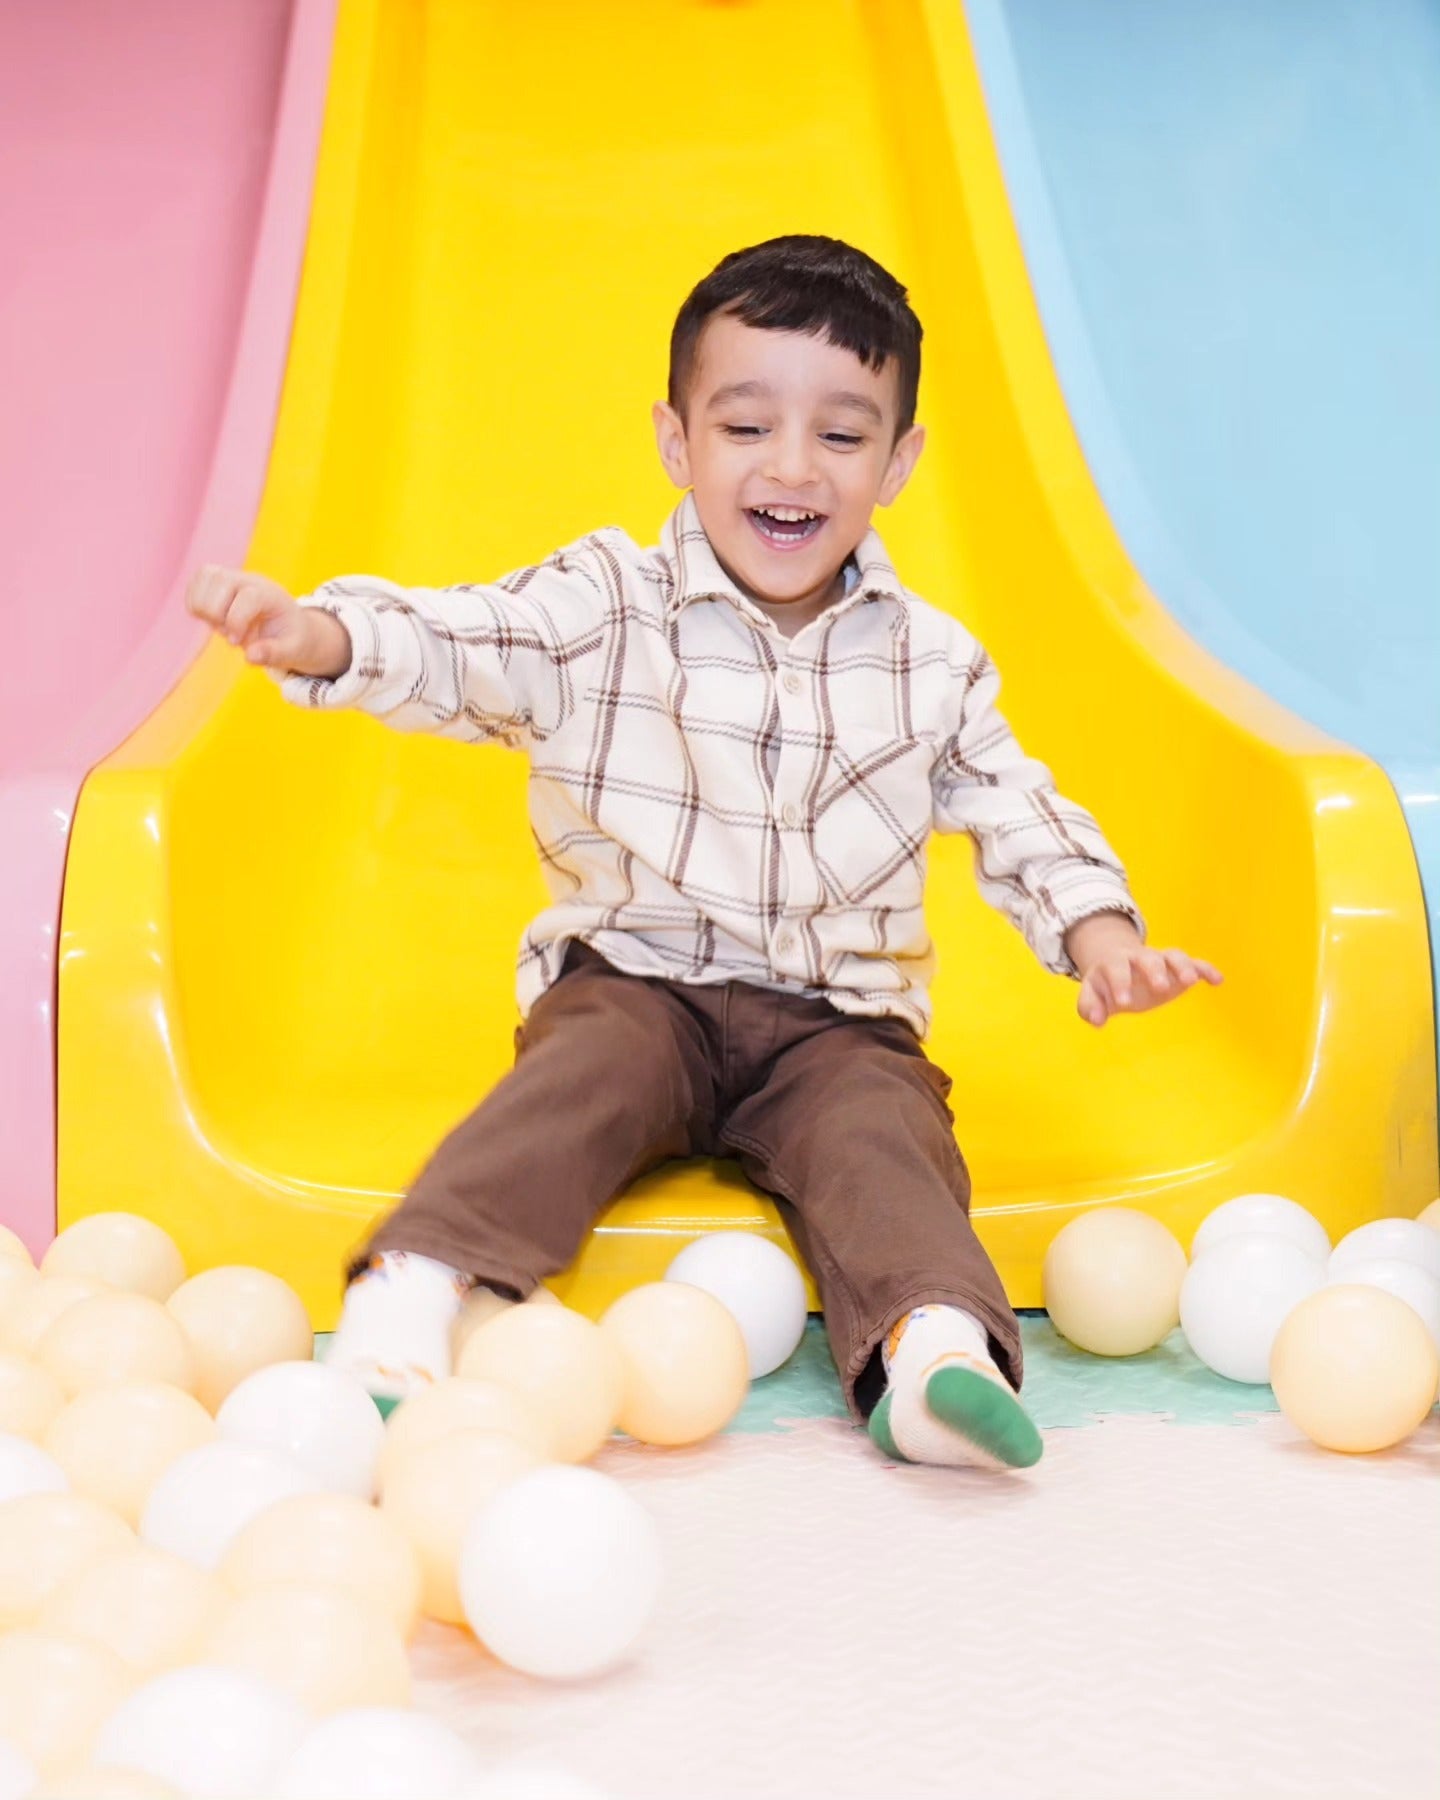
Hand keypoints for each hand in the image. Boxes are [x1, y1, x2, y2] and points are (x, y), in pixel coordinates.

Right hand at [184, 564, 351, 678]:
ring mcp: (233, 578)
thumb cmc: (292, 639)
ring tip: (219, 625)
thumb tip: (250, 656)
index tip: (236, 642)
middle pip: (219, 579)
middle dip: (215, 613)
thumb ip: (273, 654)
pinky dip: (195, 604)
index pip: (248, 596)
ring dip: (203, 607)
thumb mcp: (293, 651)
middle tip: (228, 633)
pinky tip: (211, 620)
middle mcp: (250, 581)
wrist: (290, 626)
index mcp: (271, 595)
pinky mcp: (218, 583)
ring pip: (204, 576)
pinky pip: (195, 583)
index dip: (236, 620)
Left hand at [1065, 913, 1222, 1027]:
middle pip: (1148, 958)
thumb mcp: (1092, 995)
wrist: (1118, 964)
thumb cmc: (1104, 984)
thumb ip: (1090, 1007)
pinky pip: (1194, 962)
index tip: (1123, 1003)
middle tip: (1160, 988)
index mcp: (1115, 963)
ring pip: (1173, 955)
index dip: (1119, 984)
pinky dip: (1205, 969)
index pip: (1116, 969)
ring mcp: (1161, 960)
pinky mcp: (1178, 966)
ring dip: (1182, 966)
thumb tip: (1096, 1020)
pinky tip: (1217, 980)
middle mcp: (1139, 957)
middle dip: (1155, 971)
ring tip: (1190, 981)